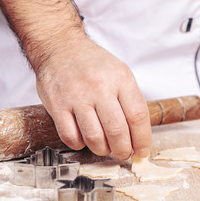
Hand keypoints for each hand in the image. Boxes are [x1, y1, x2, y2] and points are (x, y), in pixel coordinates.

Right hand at [35, 39, 151, 159]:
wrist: (60, 47)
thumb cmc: (93, 64)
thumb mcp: (120, 72)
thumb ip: (130, 100)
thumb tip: (139, 136)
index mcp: (120, 78)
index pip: (138, 116)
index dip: (142, 140)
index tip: (142, 151)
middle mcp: (99, 86)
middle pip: (117, 131)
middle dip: (123, 150)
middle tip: (123, 153)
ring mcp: (76, 96)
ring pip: (94, 138)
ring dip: (102, 150)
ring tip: (104, 147)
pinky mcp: (57, 104)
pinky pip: (70, 137)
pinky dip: (79, 144)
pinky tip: (83, 138)